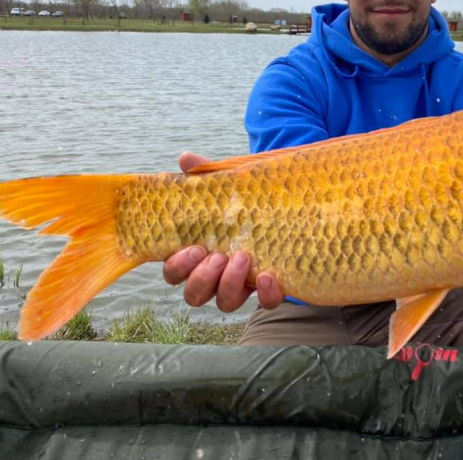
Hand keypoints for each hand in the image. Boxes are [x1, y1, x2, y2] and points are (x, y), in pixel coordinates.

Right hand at [161, 152, 284, 310]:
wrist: (288, 214)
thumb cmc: (246, 205)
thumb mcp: (227, 190)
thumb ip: (206, 177)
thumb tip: (185, 157)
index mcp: (198, 256)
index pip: (174, 272)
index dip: (178, 266)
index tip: (194, 247)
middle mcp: (216, 278)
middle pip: (194, 295)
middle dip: (203, 278)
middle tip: (219, 255)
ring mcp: (242, 287)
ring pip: (225, 303)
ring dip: (230, 284)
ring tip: (243, 257)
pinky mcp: (269, 291)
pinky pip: (265, 304)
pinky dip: (265, 295)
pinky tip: (268, 276)